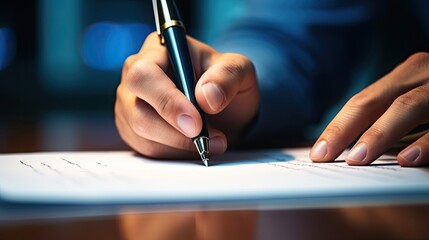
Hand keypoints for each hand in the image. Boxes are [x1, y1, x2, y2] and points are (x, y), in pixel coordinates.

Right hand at [115, 33, 258, 158]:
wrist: (226, 108)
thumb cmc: (225, 83)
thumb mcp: (239, 69)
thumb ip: (227, 76)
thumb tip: (207, 97)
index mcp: (158, 50)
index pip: (145, 75)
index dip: (167, 101)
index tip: (196, 122)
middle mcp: (135, 75)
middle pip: (137, 109)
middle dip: (173, 130)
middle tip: (205, 138)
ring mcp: (130, 104)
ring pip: (142, 133)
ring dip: (180, 144)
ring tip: (213, 141)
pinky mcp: (133, 129)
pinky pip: (147, 149)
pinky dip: (175, 152)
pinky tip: (194, 144)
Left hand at [310, 52, 428, 166]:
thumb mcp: (421, 99)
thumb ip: (394, 116)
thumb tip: (356, 152)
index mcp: (408, 75)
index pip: (363, 101)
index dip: (337, 127)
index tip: (317, 153)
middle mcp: (423, 74)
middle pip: (374, 101)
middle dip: (344, 129)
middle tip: (324, 156)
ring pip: (407, 106)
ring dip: (379, 134)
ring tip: (357, 159)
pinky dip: (424, 143)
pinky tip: (405, 159)